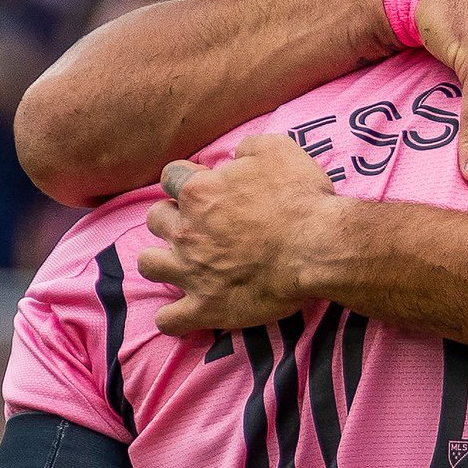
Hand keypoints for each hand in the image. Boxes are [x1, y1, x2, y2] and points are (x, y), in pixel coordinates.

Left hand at [139, 134, 336, 334]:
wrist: (318, 247)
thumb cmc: (300, 197)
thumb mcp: (278, 150)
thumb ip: (247, 148)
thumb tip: (235, 155)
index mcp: (200, 192)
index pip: (171, 176)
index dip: (188, 179)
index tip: (208, 186)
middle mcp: (186, 230)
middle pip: (155, 218)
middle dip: (172, 217)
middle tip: (199, 223)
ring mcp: (192, 271)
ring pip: (149, 264)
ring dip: (162, 260)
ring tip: (183, 261)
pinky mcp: (206, 307)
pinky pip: (170, 319)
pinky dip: (174, 316)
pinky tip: (186, 309)